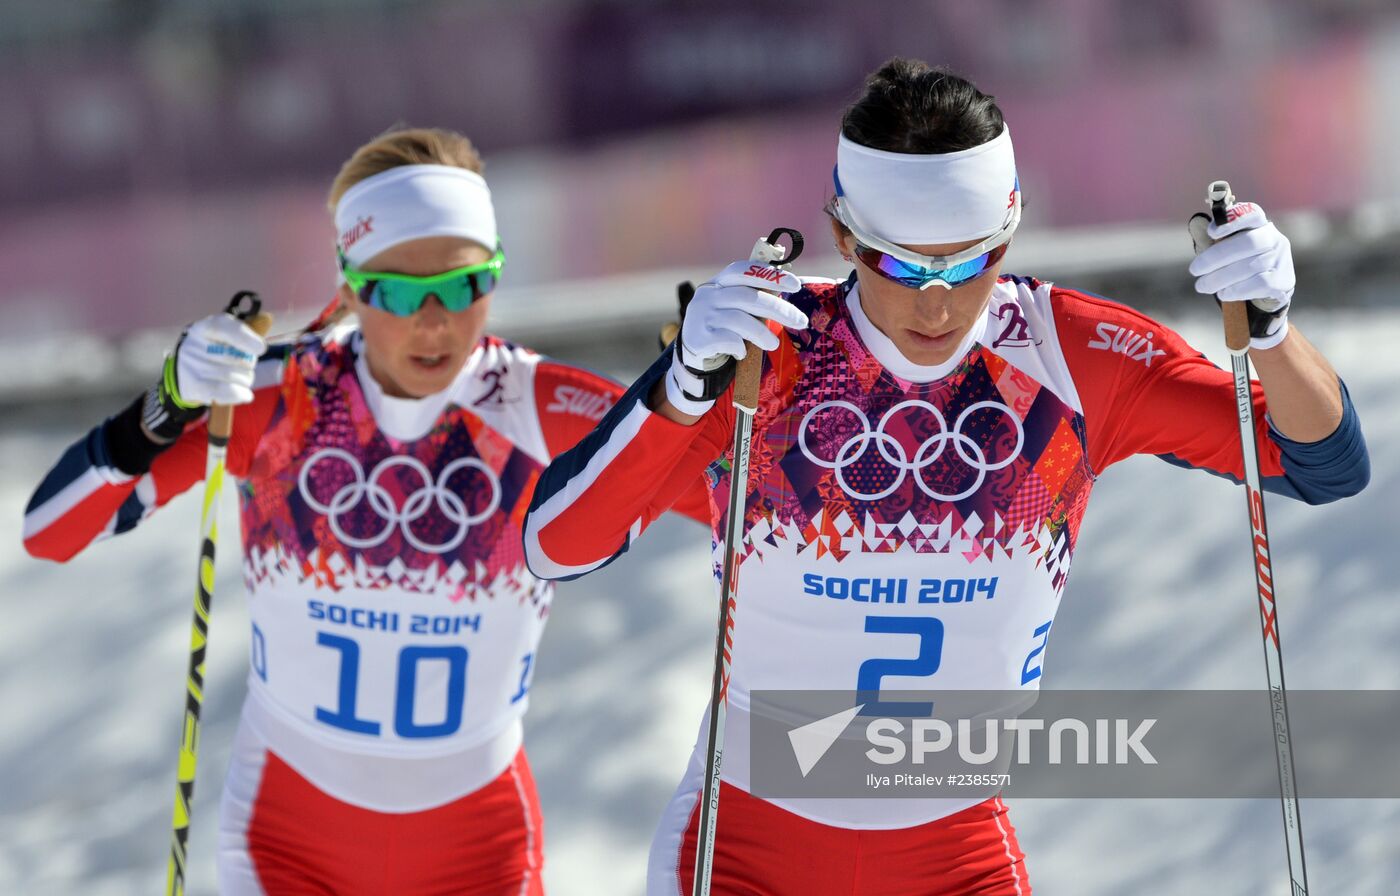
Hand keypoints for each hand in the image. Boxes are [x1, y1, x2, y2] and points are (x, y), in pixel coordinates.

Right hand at [142, 312, 266, 441]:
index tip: (261, 349)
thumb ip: (249, 329)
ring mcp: (191, 366)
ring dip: (245, 379)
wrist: (187, 374)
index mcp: (205, 327)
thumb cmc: (216, 352)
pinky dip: (240, 394)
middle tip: (243, 365)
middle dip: (248, 364)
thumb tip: (267, 318)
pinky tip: (245, 395)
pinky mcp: (193, 386)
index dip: (245, 338)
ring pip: (234, 375)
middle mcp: (195, 344)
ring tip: (238, 377)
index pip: (223, 327)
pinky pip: (224, 390)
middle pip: (236, 356)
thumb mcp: (229, 337)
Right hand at [665, 261, 807, 415]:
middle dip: (779, 309)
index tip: (796, 286)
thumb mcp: (733, 306)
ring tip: (773, 344)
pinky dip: (741, 347)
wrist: (693, 353)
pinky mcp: (699, 338)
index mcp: (719, 282)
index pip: (744, 271)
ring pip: (739, 320)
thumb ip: (753, 297)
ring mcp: (702, 316)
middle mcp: (708, 295)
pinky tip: (743, 353)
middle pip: (748, 297)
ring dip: (762, 334)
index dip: (771, 276)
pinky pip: (728, 340)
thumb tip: (790, 288)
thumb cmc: (722, 326)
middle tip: (801, 322)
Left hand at [1189, 201, 1293, 348]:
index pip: (1252, 213)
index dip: (1233, 219)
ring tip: (1202, 286)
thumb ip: (1210, 238)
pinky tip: (1223, 293)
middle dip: (1216, 257)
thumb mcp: (1223, 250)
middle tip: (1194, 269)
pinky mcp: (1282, 280)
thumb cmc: (1237, 265)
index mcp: (1259, 225)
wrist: (1263, 294)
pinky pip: (1258, 284)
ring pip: (1250, 266)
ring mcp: (1281, 259)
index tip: (1211, 232)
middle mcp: (1274, 239)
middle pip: (1248, 242)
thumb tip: (1196, 222)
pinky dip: (1236, 289)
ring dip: (1220, 278)